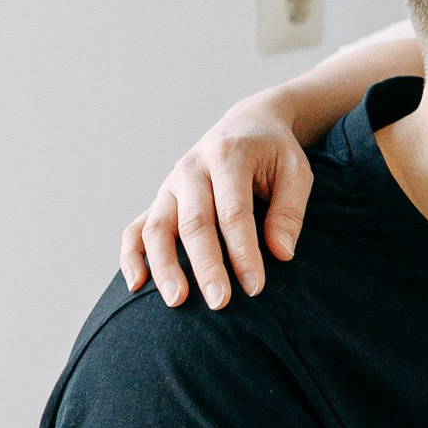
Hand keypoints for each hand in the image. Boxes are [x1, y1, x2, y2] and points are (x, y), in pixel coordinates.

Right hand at [122, 100, 314, 310]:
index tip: (255, 287)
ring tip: (176, 301)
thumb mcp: (296, 171)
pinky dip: (131, 256)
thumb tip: (281, 254)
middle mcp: (191, 169)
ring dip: (164, 266)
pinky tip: (137, 285)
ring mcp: (170, 185)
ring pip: (157, 227)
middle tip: (220, 303)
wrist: (246, 125)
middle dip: (205, 266)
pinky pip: (136, 228)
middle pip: (193, 223)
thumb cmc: (274, 153)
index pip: (233, 212)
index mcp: (227, 156)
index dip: (243, 252)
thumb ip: (289, 211)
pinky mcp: (159, 199)